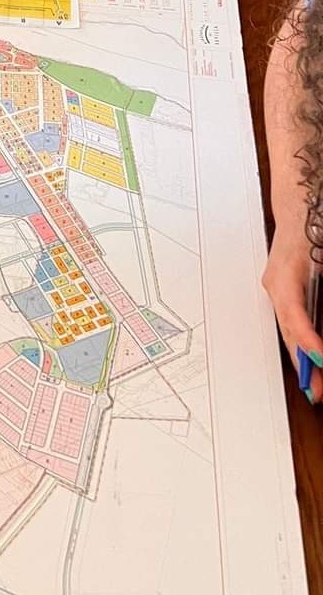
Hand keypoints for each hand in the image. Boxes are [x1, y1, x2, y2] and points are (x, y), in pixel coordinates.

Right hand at [262, 226, 322, 401]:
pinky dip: (301, 346)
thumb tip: (321, 322)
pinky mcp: (284, 292)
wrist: (297, 203)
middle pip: (289, 332)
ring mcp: (277, 289)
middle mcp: (276, 285)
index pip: (294, 313)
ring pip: (288, 332)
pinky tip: (313, 360)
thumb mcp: (320, 258)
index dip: (308, 340)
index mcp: (284, 274)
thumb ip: (319, 289)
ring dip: (303, 360)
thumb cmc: (312, 224)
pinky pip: (291, 325)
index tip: (321, 359)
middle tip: (320, 392)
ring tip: (318, 386)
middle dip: (306, 364)